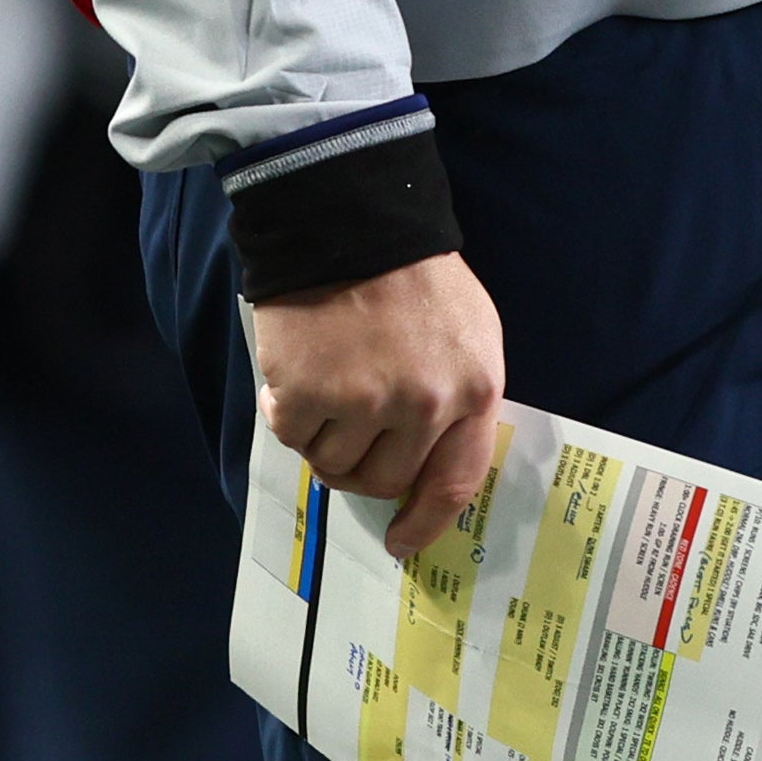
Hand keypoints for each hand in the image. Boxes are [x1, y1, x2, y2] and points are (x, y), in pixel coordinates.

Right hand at [251, 250, 506, 556]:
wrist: (347, 219)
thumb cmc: (412, 274)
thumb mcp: (469, 332)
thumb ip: (458, 397)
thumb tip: (429, 463)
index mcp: (473, 390)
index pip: (456, 482)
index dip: (426, 522)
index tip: (402, 542)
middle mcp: (424, 406)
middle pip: (384, 479)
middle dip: (362, 465)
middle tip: (348, 428)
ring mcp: (365, 402)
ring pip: (333, 464)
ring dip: (323, 437)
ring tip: (325, 385)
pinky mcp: (309, 394)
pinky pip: (292, 436)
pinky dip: (288, 414)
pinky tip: (297, 373)